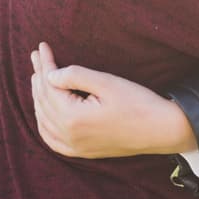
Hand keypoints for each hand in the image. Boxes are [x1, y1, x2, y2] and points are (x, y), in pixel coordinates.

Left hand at [30, 42, 196, 158]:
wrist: (162, 130)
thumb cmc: (138, 102)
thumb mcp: (107, 82)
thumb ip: (76, 76)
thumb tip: (50, 74)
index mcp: (73, 118)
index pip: (50, 86)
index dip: (45, 64)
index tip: (41, 46)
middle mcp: (69, 136)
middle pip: (44, 102)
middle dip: (39, 77)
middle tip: (36, 56)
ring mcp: (75, 147)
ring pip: (44, 121)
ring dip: (39, 98)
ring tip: (38, 77)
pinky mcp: (83, 152)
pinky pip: (52, 140)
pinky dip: (43, 124)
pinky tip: (43, 113)